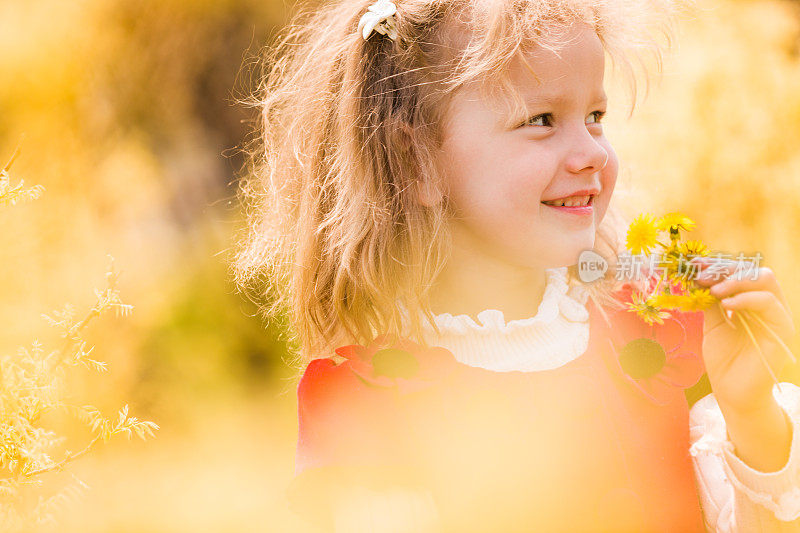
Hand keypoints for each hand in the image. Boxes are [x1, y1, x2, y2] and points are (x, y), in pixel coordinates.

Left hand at [692, 258, 795, 413]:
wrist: (732, 392)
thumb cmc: (724, 360)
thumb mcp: (713, 323)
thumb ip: (711, 300)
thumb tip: (697, 275)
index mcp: (753, 302)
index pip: (742, 272)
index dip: (718, 266)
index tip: (694, 266)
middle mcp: (768, 306)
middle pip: (754, 271)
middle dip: (725, 269)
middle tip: (701, 276)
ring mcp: (777, 316)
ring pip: (765, 280)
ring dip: (735, 280)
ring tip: (712, 290)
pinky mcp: (782, 330)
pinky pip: (769, 302)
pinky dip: (745, 298)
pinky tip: (725, 303)